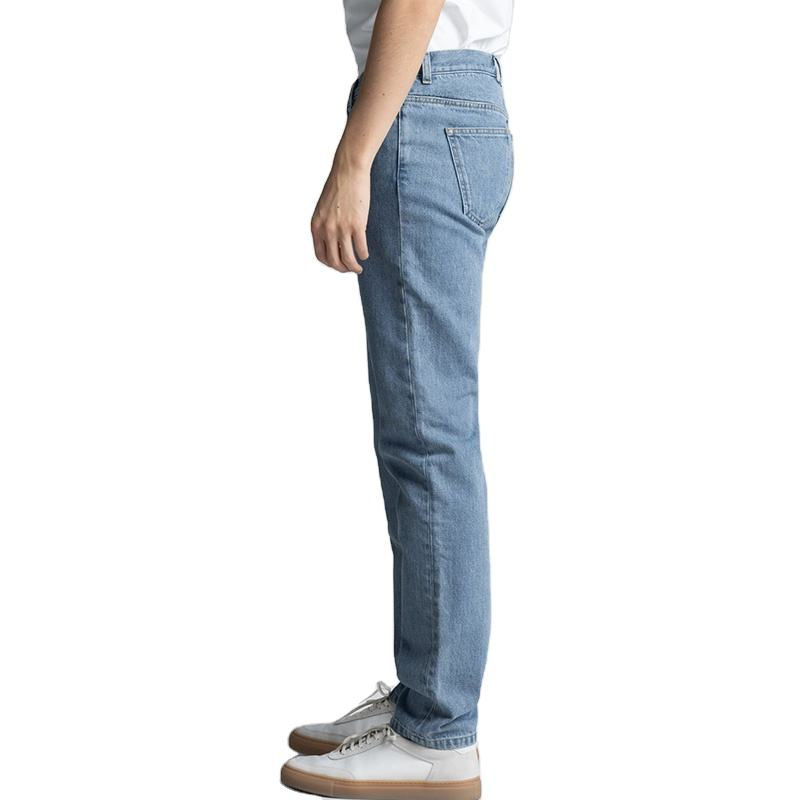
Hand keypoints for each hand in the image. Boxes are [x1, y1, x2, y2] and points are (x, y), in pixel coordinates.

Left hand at [310, 159, 369, 273]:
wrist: (348, 170)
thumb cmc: (338, 187)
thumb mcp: (323, 209)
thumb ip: (325, 225)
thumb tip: (333, 243)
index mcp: (316, 226)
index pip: (320, 255)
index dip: (330, 264)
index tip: (338, 265)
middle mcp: (327, 230)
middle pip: (334, 261)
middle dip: (343, 269)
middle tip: (351, 269)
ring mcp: (341, 228)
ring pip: (348, 259)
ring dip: (354, 267)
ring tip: (359, 268)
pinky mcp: (357, 225)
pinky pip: (360, 248)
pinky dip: (363, 254)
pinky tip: (365, 254)